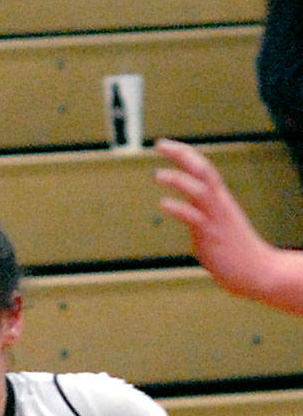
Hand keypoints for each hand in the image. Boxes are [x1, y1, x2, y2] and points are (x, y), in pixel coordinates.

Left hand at [155, 138, 279, 298]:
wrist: (257, 271)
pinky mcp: (210, 236)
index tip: (165, 145)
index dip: (185, 154)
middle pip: (202, 169)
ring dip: (178, 179)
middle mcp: (218, 204)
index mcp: (219, 200)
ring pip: (199, 190)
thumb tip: (188, 214)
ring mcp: (215, 219)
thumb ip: (202, 216)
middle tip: (160, 144)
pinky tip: (163, 204)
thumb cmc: (235, 252)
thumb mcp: (217, 227)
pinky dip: (178, 208)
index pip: (203, 168)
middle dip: (181, 154)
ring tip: (157, 174)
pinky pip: (194, 218)